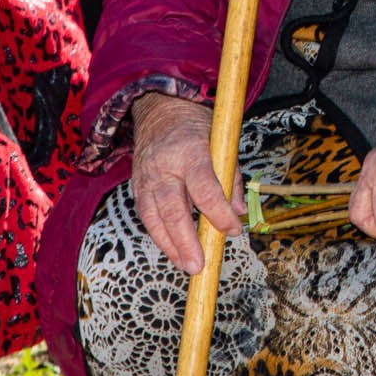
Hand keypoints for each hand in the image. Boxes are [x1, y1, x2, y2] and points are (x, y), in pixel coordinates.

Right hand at [129, 93, 241, 273]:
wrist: (160, 109)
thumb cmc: (197, 127)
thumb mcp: (222, 143)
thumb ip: (231, 178)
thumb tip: (239, 212)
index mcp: (190, 150)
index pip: (204, 187)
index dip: (219, 212)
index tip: (233, 230)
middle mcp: (164, 165)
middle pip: (173, 208)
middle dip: (186, 240)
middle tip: (199, 264)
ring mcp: (146, 176)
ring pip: (153, 216)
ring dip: (170, 245)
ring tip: (186, 265)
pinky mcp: (137, 185)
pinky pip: (146, 215)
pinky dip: (160, 235)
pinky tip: (173, 250)